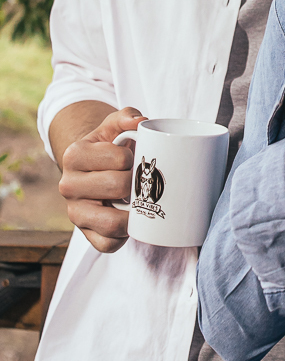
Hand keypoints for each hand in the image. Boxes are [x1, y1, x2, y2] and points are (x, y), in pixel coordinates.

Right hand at [59, 107, 146, 253]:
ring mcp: (75, 213)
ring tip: (138, 200)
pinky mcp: (85, 235)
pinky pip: (110, 244)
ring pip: (113, 222)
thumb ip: (127, 116)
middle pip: (119, 187)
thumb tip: (141, 122)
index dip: (134, 158)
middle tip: (139, 179)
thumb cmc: (110, 147)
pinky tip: (130, 219)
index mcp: (74, 155)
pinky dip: (125, 236)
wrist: (94, 171)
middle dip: (137, 182)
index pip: (119, 159)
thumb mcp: (114, 126)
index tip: (132, 158)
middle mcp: (68, 186)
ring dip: (133, 213)